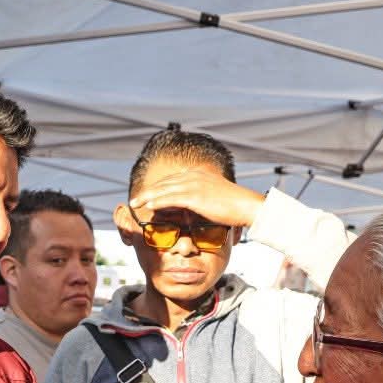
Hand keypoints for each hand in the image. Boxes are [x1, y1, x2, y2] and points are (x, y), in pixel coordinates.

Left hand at [128, 167, 265, 229]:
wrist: (247, 206)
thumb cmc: (235, 206)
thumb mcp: (215, 197)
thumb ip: (201, 198)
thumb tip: (192, 207)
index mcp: (199, 174)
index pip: (173, 179)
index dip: (159, 187)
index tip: (148, 195)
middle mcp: (194, 175)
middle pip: (165, 183)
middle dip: (149, 191)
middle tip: (136, 199)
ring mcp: (194, 184)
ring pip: (165, 189)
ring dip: (148, 196)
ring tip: (136, 203)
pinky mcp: (195, 196)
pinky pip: (172, 198)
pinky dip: (159, 201)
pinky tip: (149, 206)